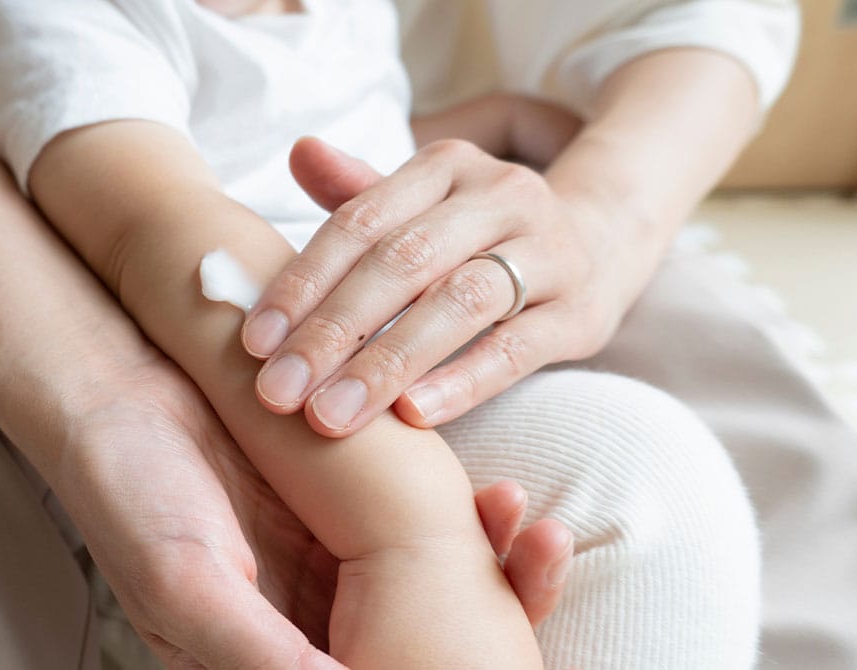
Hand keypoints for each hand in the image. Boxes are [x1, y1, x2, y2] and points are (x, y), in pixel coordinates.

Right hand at [53, 349, 571, 666]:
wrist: (116, 392)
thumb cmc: (130, 495)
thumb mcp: (185, 581)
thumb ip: (256, 648)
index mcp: (267, 660)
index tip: (492, 659)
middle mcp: (308, 623)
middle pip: (413, 649)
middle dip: (491, 621)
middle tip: (539, 569)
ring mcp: (331, 568)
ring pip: (430, 592)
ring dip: (488, 568)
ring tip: (530, 532)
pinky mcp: (343, 512)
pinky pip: (417, 530)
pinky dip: (464, 521)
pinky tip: (496, 498)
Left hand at [244, 128, 638, 435]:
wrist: (601, 240)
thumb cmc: (477, 234)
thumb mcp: (421, 205)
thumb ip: (358, 194)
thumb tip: (298, 152)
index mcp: (446, 166)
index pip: (361, 222)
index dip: (303, 281)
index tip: (255, 342)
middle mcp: (500, 196)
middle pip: (403, 263)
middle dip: (333, 331)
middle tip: (279, 392)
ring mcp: (549, 251)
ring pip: (458, 304)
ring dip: (387, 363)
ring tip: (330, 416)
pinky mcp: (582, 311)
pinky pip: (519, 348)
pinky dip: (463, 381)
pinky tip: (413, 417)